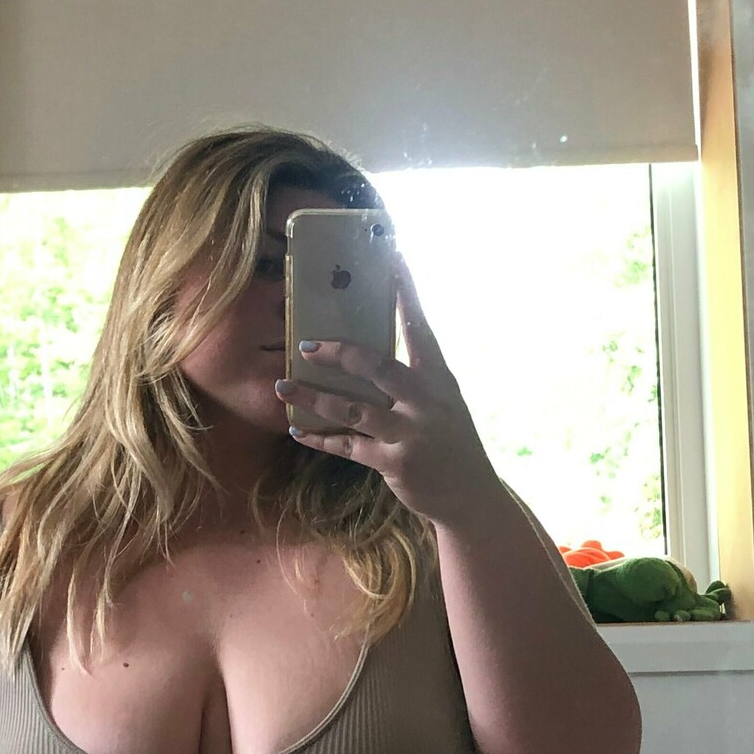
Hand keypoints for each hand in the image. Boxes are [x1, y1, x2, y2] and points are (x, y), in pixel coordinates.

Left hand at [275, 251, 494, 524]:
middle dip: (338, 353)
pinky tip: (297, 429)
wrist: (471, 497)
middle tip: (306, 343)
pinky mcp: (394, 463)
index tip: (392, 256)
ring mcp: (410, 433)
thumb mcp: (443, 402)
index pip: (419, 326)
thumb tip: (371, 351)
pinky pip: (348, 447)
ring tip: (282, 384)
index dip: (405, 292)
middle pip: (376, 366)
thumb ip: (414, 378)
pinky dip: (320, 438)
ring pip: (352, 409)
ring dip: (313, 397)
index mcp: (439, 378)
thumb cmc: (451, 442)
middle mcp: (426, 401)